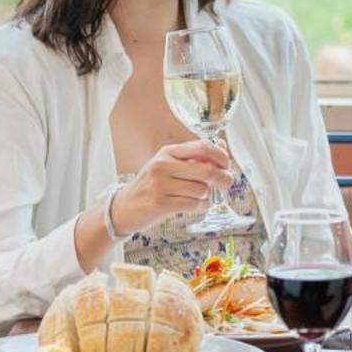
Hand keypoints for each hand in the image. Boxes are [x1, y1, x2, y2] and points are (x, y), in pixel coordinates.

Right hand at [114, 139, 233, 232]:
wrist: (124, 207)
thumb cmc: (152, 185)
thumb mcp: (169, 165)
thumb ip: (194, 157)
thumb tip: (222, 145)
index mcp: (168, 151)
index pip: (203, 147)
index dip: (222, 156)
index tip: (228, 165)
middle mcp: (163, 165)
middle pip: (206, 169)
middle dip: (223, 178)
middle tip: (226, 183)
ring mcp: (160, 184)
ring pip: (202, 189)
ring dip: (206, 196)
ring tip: (198, 196)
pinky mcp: (160, 204)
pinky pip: (193, 205)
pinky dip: (200, 206)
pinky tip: (194, 205)